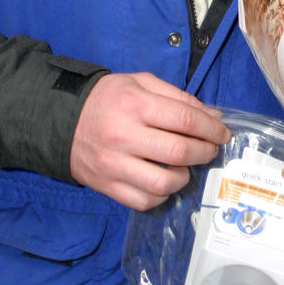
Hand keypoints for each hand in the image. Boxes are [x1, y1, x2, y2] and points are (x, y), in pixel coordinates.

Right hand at [70, 71, 227, 209]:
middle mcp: (123, 135)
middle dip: (205, 152)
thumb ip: (178, 97)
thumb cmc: (108, 99)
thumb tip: (213, 116)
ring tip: (185, 167)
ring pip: (164, 183)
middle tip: (209, 149)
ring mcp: (114, 164)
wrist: (61, 120)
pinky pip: (144, 201)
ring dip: (184, 177)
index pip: (185, 120)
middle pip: (179, 152)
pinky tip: (164, 181)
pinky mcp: (106, 186)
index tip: (222, 133)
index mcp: (134, 104)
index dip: (211, 128)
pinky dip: (162, 195)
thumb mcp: (140, 83)